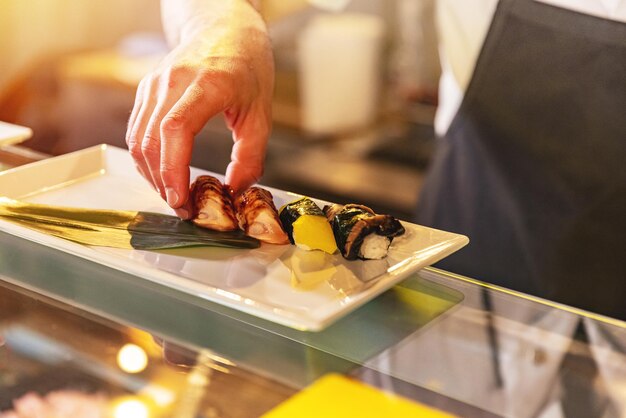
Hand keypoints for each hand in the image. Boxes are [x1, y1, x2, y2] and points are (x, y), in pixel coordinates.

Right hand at [126, 0, 273, 218]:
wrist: (225, 27)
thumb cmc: (247, 66)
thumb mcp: (261, 112)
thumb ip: (251, 155)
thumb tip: (235, 190)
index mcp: (207, 84)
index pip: (176, 131)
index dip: (173, 170)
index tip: (181, 199)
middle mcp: (173, 81)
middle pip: (151, 141)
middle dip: (162, 183)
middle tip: (182, 208)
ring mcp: (155, 83)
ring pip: (138, 139)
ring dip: (151, 174)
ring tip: (174, 195)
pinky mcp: (146, 89)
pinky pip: (137, 130)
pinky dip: (147, 158)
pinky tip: (164, 173)